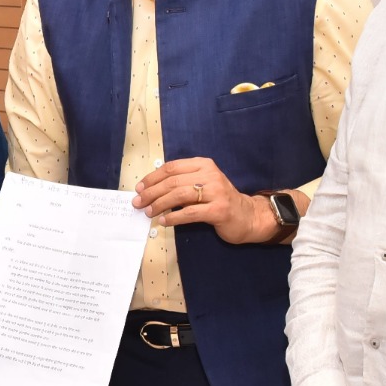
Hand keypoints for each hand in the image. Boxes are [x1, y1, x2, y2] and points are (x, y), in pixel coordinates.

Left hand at [132, 158, 277, 243]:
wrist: (247, 215)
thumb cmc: (219, 200)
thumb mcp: (202, 184)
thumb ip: (182, 182)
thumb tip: (151, 190)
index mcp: (203, 164)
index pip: (171, 167)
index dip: (152, 178)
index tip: (139, 188)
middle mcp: (210, 175)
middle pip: (173, 181)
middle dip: (151, 192)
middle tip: (138, 202)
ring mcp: (216, 192)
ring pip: (179, 195)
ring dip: (160, 204)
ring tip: (149, 212)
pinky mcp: (218, 210)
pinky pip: (190, 213)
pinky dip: (174, 217)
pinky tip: (164, 221)